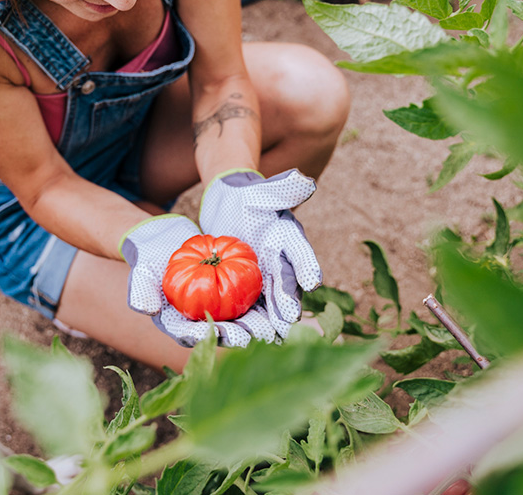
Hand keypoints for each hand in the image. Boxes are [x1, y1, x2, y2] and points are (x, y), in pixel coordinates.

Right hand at [119, 214, 277, 346]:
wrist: (162, 241)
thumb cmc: (148, 259)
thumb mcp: (140, 272)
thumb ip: (141, 291)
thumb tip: (147, 310)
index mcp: (176, 325)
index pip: (194, 336)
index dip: (211, 337)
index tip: (226, 334)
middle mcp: (198, 323)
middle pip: (222, 334)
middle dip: (241, 336)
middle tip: (259, 335)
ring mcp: (215, 311)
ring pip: (238, 322)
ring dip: (256, 326)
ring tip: (274, 327)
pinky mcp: (228, 297)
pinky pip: (245, 302)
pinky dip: (261, 305)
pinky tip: (278, 305)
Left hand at [199, 169, 321, 337]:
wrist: (229, 205)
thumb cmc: (248, 197)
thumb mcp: (263, 191)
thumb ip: (283, 189)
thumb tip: (305, 182)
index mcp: (291, 249)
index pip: (298, 264)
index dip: (300, 279)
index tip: (301, 295)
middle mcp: (281, 273)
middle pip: (282, 300)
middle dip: (279, 319)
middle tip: (275, 334)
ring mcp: (262, 287)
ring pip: (261, 313)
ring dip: (254, 329)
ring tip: (243, 341)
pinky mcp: (241, 295)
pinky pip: (238, 314)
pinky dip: (230, 326)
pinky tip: (217, 337)